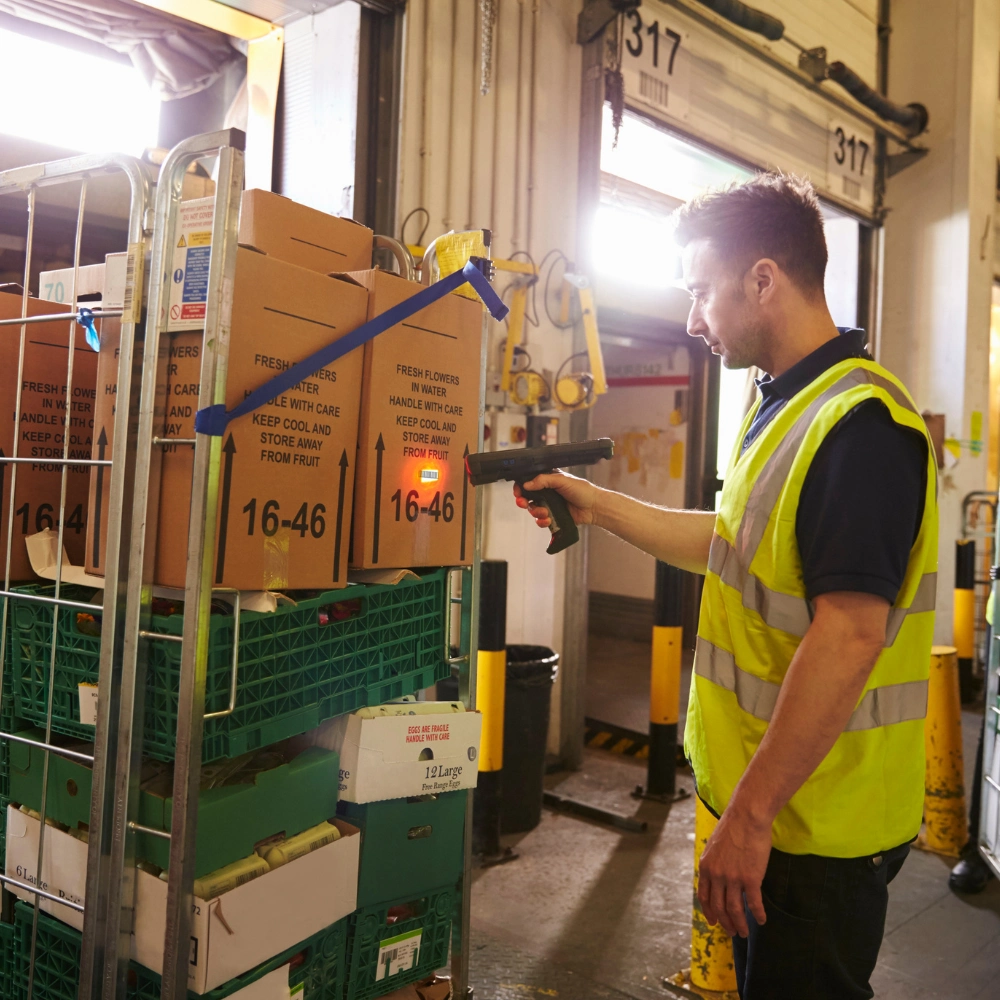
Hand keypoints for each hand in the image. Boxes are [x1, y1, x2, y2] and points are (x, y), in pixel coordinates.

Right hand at [513, 471, 598, 528]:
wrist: (594, 507)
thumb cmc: (582, 490)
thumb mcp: (562, 480)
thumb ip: (543, 480)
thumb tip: (526, 484)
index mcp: (548, 480)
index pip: (529, 482)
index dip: (521, 487)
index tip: (518, 492)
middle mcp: (546, 492)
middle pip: (527, 497)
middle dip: (523, 501)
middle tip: (523, 504)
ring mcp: (549, 505)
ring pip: (533, 510)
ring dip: (536, 512)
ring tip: (545, 513)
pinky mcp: (553, 516)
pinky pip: (541, 520)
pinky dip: (541, 522)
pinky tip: (548, 520)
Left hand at [697, 805, 770, 937]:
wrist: (747, 816)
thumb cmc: (733, 827)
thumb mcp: (715, 846)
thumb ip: (714, 863)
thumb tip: (717, 876)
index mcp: (706, 867)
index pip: (704, 896)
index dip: (709, 912)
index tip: (714, 922)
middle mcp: (716, 875)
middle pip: (719, 907)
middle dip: (725, 923)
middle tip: (732, 932)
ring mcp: (733, 878)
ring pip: (734, 910)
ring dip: (740, 925)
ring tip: (745, 932)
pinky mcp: (750, 878)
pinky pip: (753, 903)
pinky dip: (758, 915)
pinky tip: (762, 920)